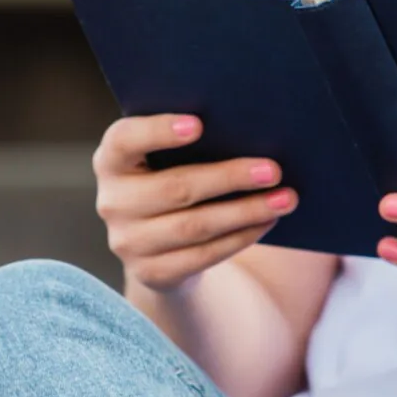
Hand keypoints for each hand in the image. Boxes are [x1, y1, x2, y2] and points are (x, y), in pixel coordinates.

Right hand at [93, 114, 296, 291]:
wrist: (160, 241)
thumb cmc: (174, 177)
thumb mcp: (168, 157)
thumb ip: (192, 142)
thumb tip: (252, 129)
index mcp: (112, 160)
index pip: (124, 140)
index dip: (157, 131)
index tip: (199, 124)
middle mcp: (112, 202)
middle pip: (175, 188)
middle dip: (229, 178)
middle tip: (274, 170)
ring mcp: (128, 242)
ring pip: (194, 226)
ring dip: (245, 212)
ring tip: (285, 199)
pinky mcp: (150, 273)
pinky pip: (202, 256)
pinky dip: (240, 237)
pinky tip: (267, 222)